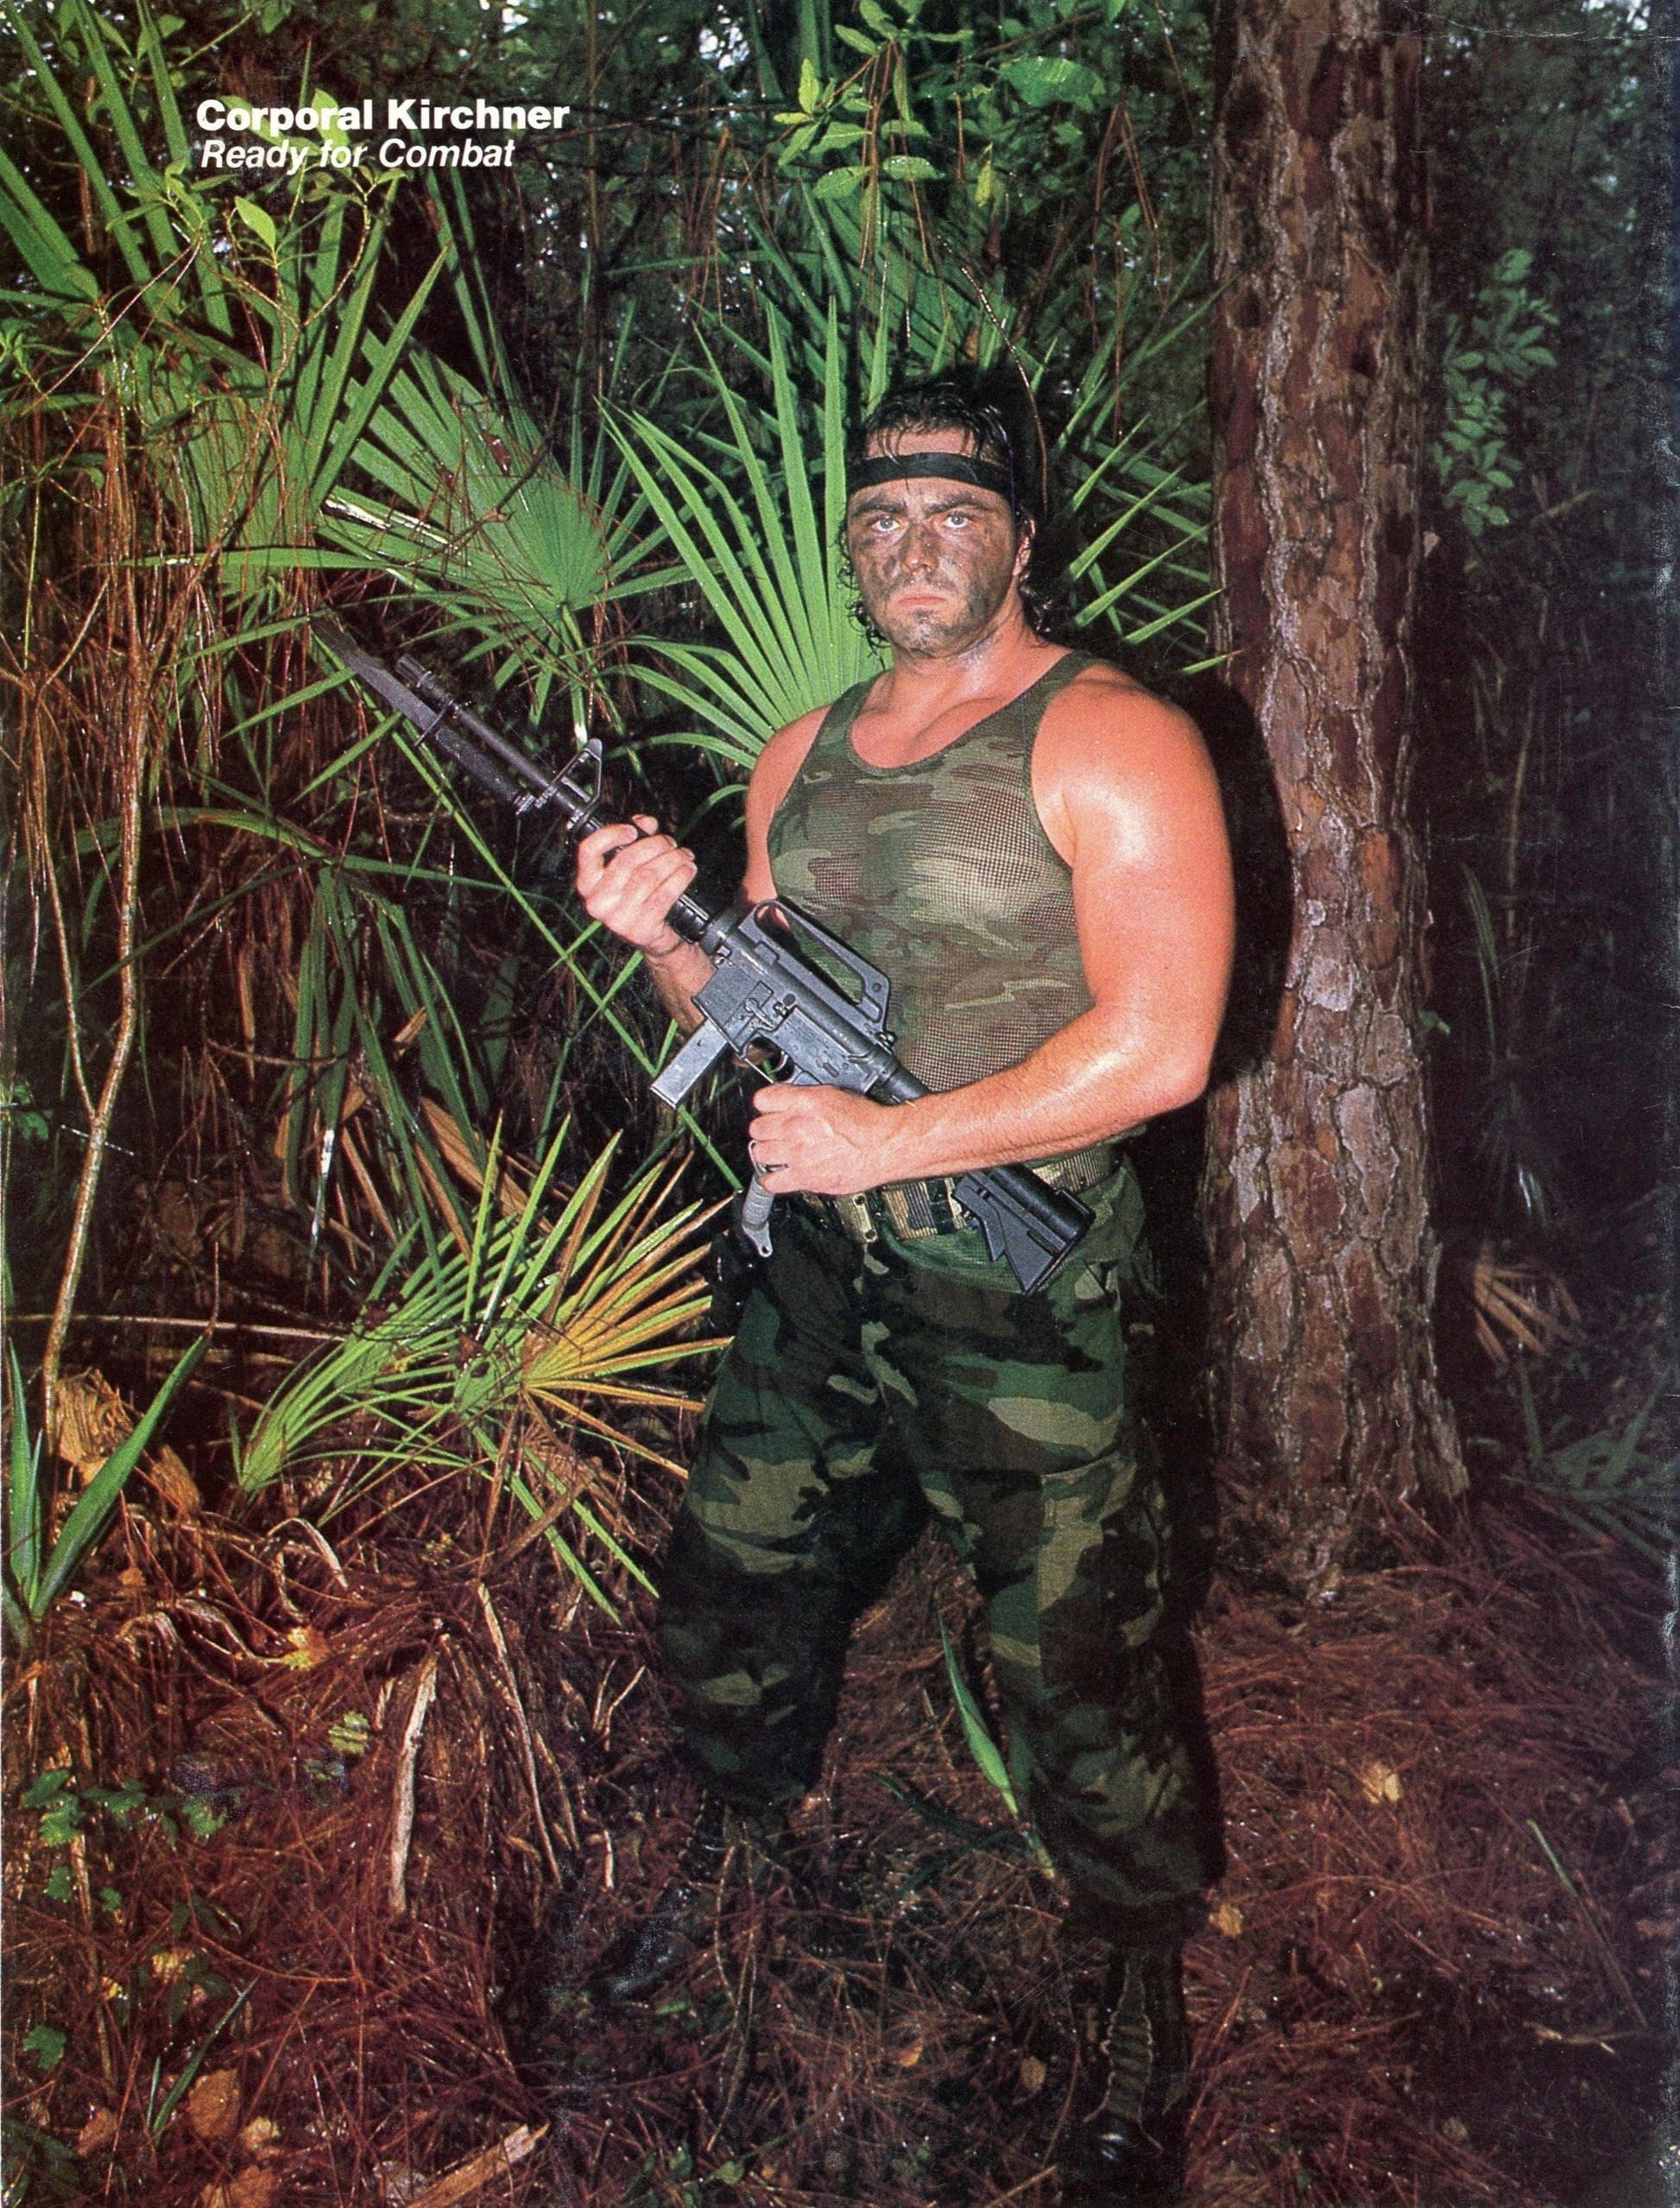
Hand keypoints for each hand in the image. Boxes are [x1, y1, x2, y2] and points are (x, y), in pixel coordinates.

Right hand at [575, 816, 696, 957]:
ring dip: (672, 860)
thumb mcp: (628, 869)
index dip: (611, 835)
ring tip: (683, 855)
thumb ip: (634, 840)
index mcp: (588, 883)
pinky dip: (680, 878)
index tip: (631, 830)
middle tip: (670, 842)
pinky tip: (688, 870)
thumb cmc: (636, 896)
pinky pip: (664, 894)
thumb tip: (647, 822)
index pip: (588, 851)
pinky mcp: (640, 928)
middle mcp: (598, 902)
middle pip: (627, 861)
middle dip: (655, 846)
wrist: (650, 938)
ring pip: (649, 876)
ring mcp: (618, 917)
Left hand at [747, 1083, 900, 1197]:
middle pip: (757, 1128)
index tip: (770, 1111)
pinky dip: (771, 1180)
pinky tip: (779, 1175)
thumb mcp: (835, 1095)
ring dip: (767, 1153)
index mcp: (804, 1101)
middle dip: (766, 1130)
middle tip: (775, 1134)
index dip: (766, 1106)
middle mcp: (797, 1126)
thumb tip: (790, 1100)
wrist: (886, 1145)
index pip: (762, 1100)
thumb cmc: (868, 1122)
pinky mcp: (804, 1177)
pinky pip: (771, 1182)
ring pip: (760, 1153)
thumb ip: (806, 1098)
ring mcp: (797, 1153)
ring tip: (777, 1154)